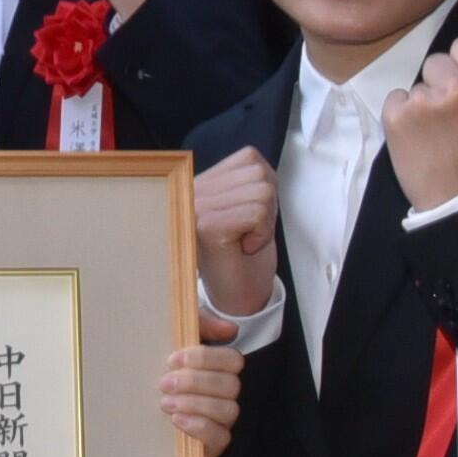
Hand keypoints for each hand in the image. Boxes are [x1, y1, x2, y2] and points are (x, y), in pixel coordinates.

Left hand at [161, 313, 244, 456]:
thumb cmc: (160, 374)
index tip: (172, 359)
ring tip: (165, 403)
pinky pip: (221, 436)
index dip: (205, 358)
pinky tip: (176, 420)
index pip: (232, 360)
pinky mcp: (214, 445)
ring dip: (195, 403)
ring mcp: (222, 420)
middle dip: (195, 382)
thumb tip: (230, 329)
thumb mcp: (173, 342)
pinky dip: (199, 426)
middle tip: (164, 383)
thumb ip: (200, 326)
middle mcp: (225, 394)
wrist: (136, 417)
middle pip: (230, 385)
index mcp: (218, 369)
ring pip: (227, 409)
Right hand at [193, 146, 278, 321]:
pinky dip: (262, 232)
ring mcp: (194, 207)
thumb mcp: (244, 208)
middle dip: (267, 205)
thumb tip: (258, 164)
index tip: (250, 218)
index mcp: (198, 183)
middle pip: (257, 172)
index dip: (263, 188)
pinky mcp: (205, 226)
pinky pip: (257, 211)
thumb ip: (244, 181)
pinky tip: (244, 248)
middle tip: (248, 232)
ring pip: (261, 189)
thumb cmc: (243, 257)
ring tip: (245, 239)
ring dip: (265, 220)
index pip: (249, 157)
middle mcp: (190, 191)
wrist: (236, 299)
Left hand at [380, 36, 457, 213]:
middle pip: (435, 63)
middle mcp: (456, 87)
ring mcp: (424, 102)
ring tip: (433, 135)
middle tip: (445, 115)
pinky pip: (394, 102)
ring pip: (415, 86)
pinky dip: (400, 118)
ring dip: (420, 105)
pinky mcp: (397, 118)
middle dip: (438, 84)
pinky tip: (416, 140)